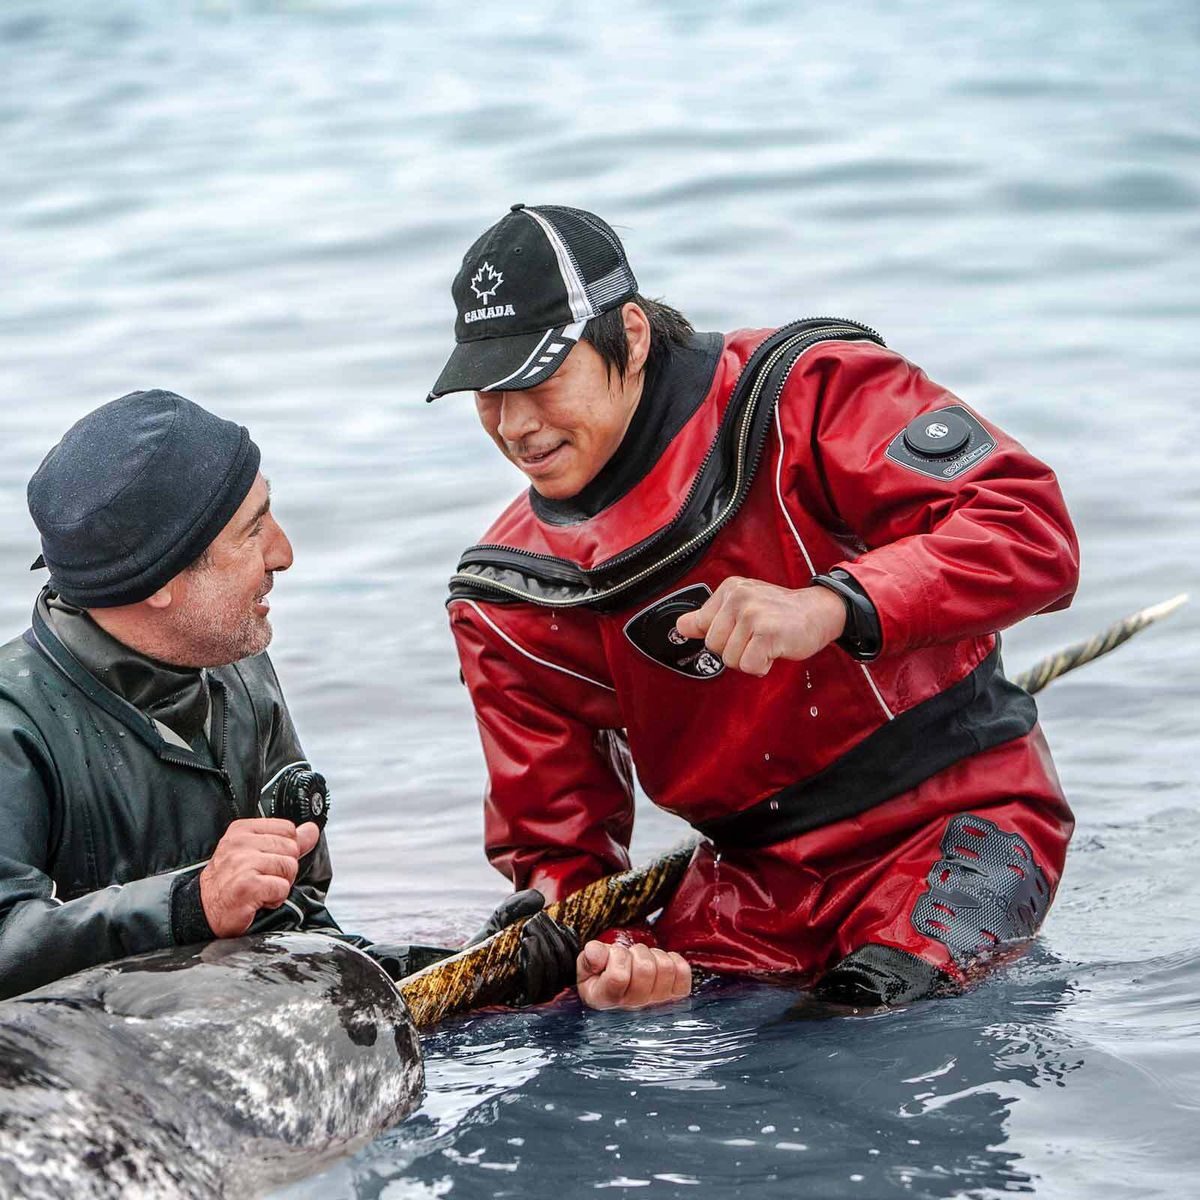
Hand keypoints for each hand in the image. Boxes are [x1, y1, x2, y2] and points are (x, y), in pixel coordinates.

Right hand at [199, 818, 319, 937]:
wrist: (203, 912)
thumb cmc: (230, 882)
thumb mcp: (255, 853)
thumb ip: (286, 840)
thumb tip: (312, 830)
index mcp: (242, 830)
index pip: (288, 829)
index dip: (284, 850)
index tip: (266, 862)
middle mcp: (240, 843)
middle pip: (292, 849)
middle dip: (283, 869)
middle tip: (262, 879)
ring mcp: (242, 863)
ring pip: (289, 868)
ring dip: (279, 885)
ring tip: (259, 889)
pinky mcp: (247, 886)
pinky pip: (281, 888)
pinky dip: (274, 899)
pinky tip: (257, 900)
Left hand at [466, 890, 580, 1003]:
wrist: (464, 960)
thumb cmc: (489, 938)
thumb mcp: (505, 915)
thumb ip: (521, 902)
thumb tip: (539, 899)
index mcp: (552, 960)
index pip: (574, 954)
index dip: (569, 937)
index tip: (554, 922)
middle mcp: (548, 979)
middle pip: (567, 964)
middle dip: (554, 938)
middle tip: (533, 922)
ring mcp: (536, 992)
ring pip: (556, 975)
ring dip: (546, 948)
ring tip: (528, 932)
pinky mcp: (521, 1001)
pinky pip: (538, 988)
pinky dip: (536, 961)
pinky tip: (525, 944)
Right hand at [576, 940, 691, 1009]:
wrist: (621, 989)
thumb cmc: (603, 976)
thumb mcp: (588, 966)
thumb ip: (589, 956)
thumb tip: (595, 951)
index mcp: (605, 1001)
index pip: (618, 977)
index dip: (617, 956)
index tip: (612, 956)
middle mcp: (633, 1010)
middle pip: (645, 970)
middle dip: (636, 952)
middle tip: (630, 956)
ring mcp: (657, 1005)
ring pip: (665, 968)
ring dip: (653, 955)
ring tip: (643, 960)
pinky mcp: (677, 998)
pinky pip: (683, 971)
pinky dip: (672, 959)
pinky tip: (658, 964)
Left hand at [674, 577, 846, 676]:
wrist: (819, 612)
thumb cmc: (781, 613)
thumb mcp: (742, 607)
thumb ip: (709, 617)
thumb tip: (680, 626)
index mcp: (730, 589)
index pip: (700, 627)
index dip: (721, 637)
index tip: (740, 632)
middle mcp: (739, 597)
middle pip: (713, 646)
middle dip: (734, 651)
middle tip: (756, 639)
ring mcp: (753, 613)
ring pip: (730, 659)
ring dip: (749, 660)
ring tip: (765, 644)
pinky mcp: (767, 632)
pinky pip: (748, 666)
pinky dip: (761, 666)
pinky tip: (773, 651)